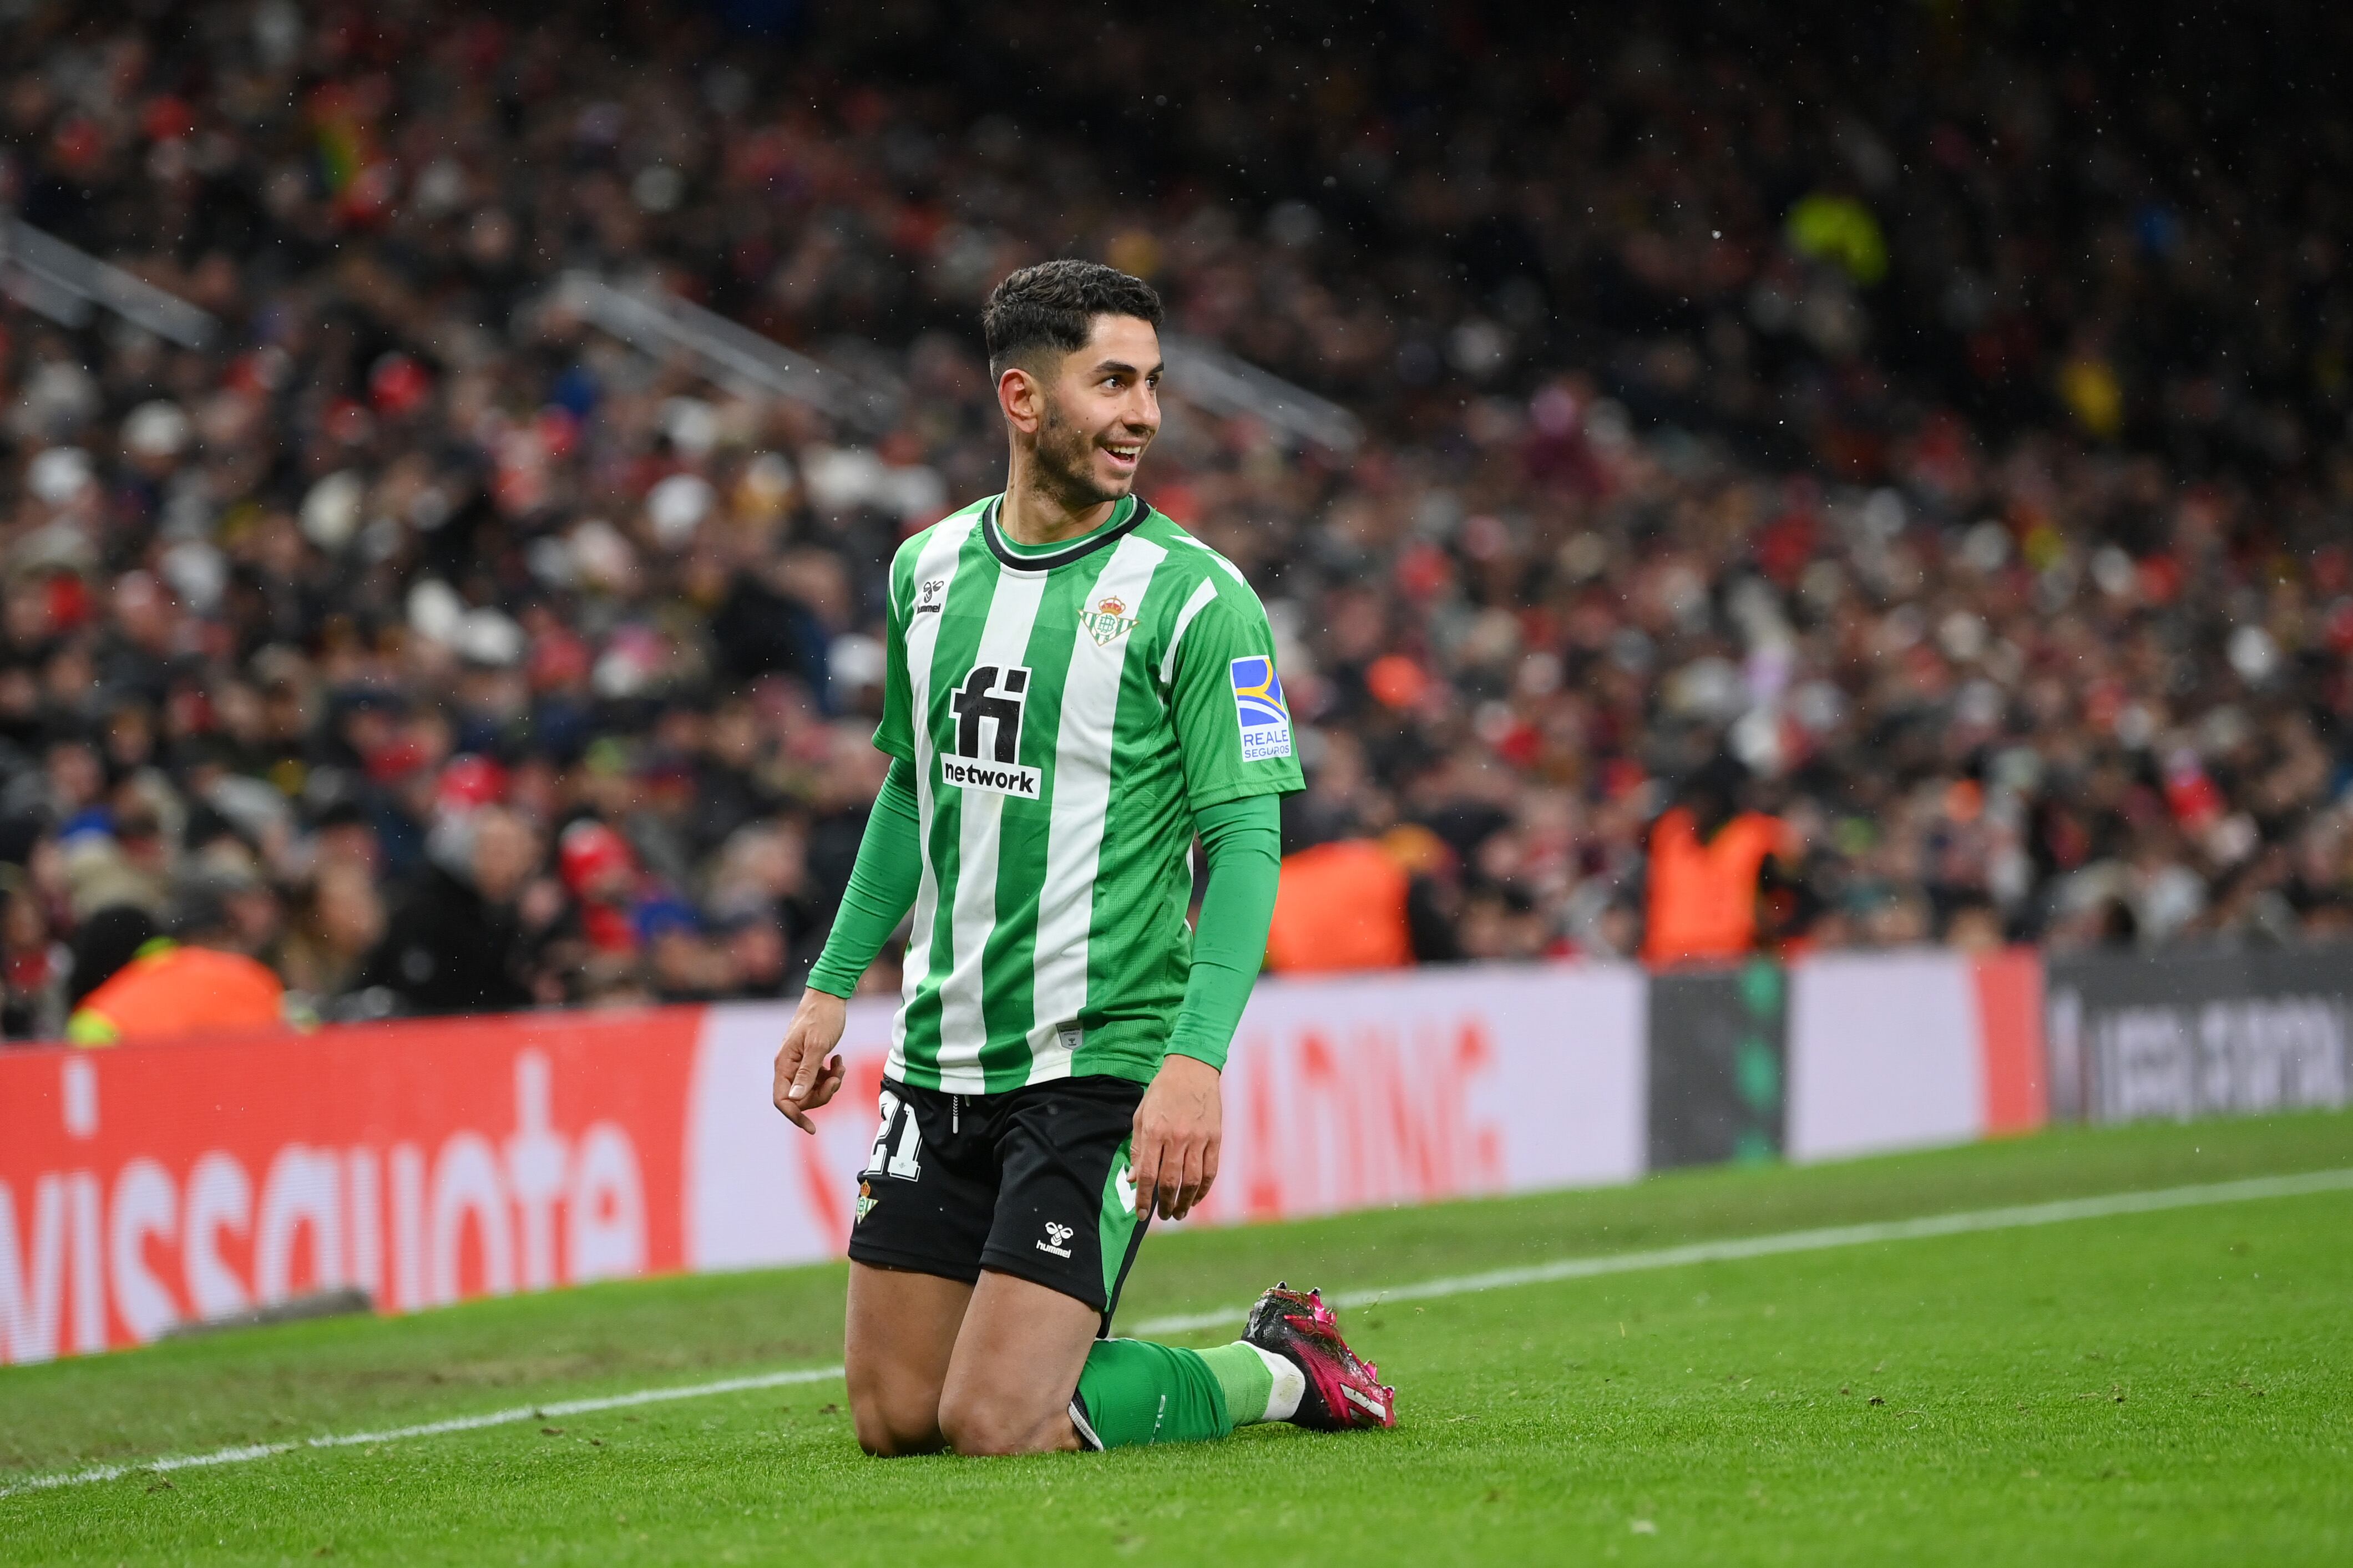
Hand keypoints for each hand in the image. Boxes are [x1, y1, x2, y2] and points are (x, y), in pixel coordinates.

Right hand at [772, 989, 848, 1132]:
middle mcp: (788, 1066)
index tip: (812, 1128)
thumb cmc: (823, 1018)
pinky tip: (838, 1060)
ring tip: (840, 1066)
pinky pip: (818, 1078)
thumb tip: (794, 1100)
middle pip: (800, 1098)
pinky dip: (831, 1074)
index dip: (795, 1116)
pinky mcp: (811, 1060)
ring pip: (812, 1089)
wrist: (830, 996)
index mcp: (784, 1063)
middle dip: (822, 1094)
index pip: (782, 1100)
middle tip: (837, 1078)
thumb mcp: (817, 1046)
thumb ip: (806, 1074)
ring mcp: (799, 1063)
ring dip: (829, 1083)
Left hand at [1130, 1053, 1220, 1220]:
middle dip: (1165, 1204)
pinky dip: (1204, 1189)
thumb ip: (1138, 1148)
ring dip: (1185, 1202)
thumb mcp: (1142, 1115)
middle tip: (1162, 1216)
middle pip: (1171, 1181)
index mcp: (1155, 1131)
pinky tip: (1196, 1198)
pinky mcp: (1215, 1137)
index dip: (1144, 1198)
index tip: (1141, 1214)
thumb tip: (1134, 1179)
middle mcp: (1177, 1137)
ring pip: (1193, 1181)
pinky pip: (1211, 1170)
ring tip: (1179, 1212)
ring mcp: (1199, 1138)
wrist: (1192, 1068)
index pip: (1148, 1174)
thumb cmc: (1162, 1092)